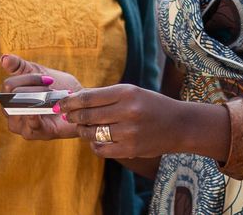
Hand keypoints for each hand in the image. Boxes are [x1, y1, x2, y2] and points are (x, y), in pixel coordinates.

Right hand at [0, 54, 80, 140]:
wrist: (80, 101)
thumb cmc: (58, 87)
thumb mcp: (38, 71)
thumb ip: (20, 66)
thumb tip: (4, 58)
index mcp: (10, 96)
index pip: (9, 86)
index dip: (29, 79)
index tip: (48, 78)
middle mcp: (11, 112)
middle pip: (12, 98)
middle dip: (34, 90)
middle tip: (53, 90)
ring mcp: (22, 125)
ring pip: (20, 111)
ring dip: (38, 101)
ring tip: (54, 98)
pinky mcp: (35, 134)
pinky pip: (30, 128)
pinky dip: (35, 117)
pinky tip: (43, 110)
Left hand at [60, 84, 196, 159]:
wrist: (179, 125)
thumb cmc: (152, 105)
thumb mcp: (132, 92)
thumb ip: (106, 96)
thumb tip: (76, 99)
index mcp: (126, 93)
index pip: (89, 97)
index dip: (71, 102)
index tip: (62, 103)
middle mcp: (128, 111)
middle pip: (87, 116)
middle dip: (73, 116)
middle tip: (67, 116)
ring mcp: (129, 132)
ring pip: (93, 133)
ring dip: (83, 131)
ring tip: (83, 127)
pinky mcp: (131, 150)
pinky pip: (102, 149)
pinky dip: (94, 145)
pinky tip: (95, 140)